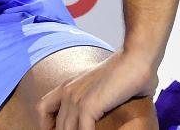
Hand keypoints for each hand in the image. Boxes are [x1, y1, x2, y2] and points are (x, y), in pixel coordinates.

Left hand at [35, 48, 159, 129]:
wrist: (137, 57)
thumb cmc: (129, 73)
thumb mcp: (103, 88)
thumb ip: (97, 103)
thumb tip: (108, 110)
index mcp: (68, 86)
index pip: (42, 108)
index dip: (47, 124)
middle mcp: (67, 92)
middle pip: (56, 126)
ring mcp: (76, 98)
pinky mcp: (88, 105)